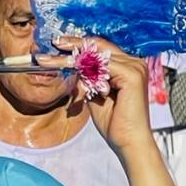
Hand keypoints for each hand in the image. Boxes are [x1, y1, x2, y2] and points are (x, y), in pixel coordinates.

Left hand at [42, 35, 151, 149]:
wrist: (128, 143)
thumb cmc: (114, 124)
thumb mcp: (95, 95)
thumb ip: (88, 79)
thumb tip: (73, 68)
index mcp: (128, 67)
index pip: (101, 49)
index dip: (80, 46)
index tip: (59, 45)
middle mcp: (134, 63)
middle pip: (99, 47)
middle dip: (73, 44)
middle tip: (54, 43)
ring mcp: (135, 67)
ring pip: (96, 55)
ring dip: (71, 57)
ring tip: (50, 59)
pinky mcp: (132, 75)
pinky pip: (100, 66)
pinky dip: (83, 67)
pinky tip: (69, 68)